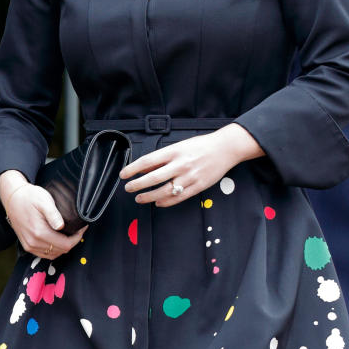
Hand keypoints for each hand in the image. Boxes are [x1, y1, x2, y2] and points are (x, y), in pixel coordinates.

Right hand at [0, 170, 84, 259]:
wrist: (12, 198)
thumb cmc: (29, 197)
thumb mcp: (44, 200)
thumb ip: (53, 214)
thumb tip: (61, 226)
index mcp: (39, 232)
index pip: (66, 245)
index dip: (77, 238)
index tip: (81, 228)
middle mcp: (34, 242)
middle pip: (61, 251)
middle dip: (72, 241)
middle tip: (77, 230)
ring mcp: (29, 246)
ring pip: (54, 254)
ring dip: (63, 246)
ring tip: (69, 234)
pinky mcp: (27, 246)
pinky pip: (45, 254)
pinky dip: (54, 250)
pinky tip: (57, 240)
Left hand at [119, 124, 263, 206]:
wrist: (224, 149)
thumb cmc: (201, 146)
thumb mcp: (179, 146)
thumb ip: (162, 158)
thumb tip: (144, 168)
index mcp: (174, 151)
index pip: (148, 161)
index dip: (133, 169)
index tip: (123, 174)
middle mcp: (180, 164)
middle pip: (153, 178)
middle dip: (137, 185)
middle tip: (128, 188)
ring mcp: (189, 177)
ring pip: (164, 191)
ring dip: (149, 197)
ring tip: (140, 198)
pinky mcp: (197, 186)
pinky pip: (178, 197)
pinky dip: (165, 202)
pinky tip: (158, 202)